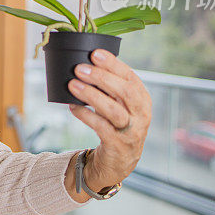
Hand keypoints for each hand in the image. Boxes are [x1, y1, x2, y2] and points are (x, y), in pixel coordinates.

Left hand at [67, 49, 151, 188]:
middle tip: (79, 68)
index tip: (95, 53)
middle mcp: (141, 114)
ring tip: (72, 84)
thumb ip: (109, 87)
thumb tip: (84, 65)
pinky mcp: (118, 144)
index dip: (113, 64)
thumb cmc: (116, 123)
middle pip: (125, 92)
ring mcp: (131, 130)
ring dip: (91, 95)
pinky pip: (101, 127)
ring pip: (113, 110)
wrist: (120, 160)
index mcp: (142, 99)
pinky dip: (86, 115)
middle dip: (101, 77)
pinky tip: (73, 107)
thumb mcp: (119, 104)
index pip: (130, 77)